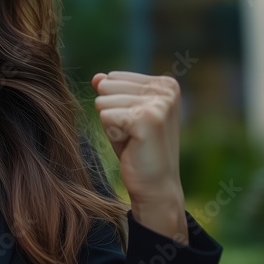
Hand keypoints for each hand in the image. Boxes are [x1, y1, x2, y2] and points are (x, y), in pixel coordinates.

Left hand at [92, 71, 187, 242]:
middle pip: (106, 87)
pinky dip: (112, 135)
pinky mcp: (147, 119)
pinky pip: (105, 116)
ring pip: (103, 102)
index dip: (116, 105)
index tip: (136, 124)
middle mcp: (166, 88)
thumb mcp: (122, 114)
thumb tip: (96, 77)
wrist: (155, 186)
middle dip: (112, 113)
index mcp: (166, 83)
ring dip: (112, 125)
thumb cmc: (137, 149)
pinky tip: (132, 145)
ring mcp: (159, 103)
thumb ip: (111, 92)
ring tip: (134, 140)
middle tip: (134, 134)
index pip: (113, 78)